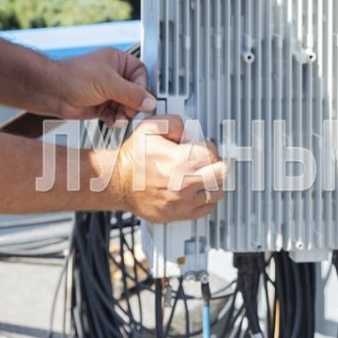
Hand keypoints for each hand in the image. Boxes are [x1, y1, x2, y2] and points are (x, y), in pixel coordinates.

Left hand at [55, 48, 154, 124]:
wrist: (52, 91)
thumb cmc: (73, 76)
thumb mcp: (108, 83)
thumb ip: (132, 93)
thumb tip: (150, 101)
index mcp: (117, 61)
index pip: (140, 74)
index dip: (142, 88)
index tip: (142, 100)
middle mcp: (113, 76)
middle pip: (134, 92)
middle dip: (133, 104)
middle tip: (130, 112)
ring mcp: (106, 91)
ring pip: (125, 105)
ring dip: (124, 114)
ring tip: (120, 118)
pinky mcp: (100, 106)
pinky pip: (115, 114)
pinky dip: (115, 119)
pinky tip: (111, 121)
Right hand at [110, 115, 226, 222]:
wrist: (116, 183)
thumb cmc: (132, 159)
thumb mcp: (149, 128)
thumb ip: (173, 122)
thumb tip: (188, 130)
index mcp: (179, 162)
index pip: (212, 153)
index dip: (208, 146)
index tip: (202, 146)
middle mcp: (184, 185)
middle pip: (221, 174)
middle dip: (216, 164)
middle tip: (208, 160)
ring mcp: (182, 203)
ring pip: (217, 193)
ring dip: (214, 182)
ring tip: (204, 174)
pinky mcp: (178, 215)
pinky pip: (206, 209)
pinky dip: (206, 198)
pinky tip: (197, 189)